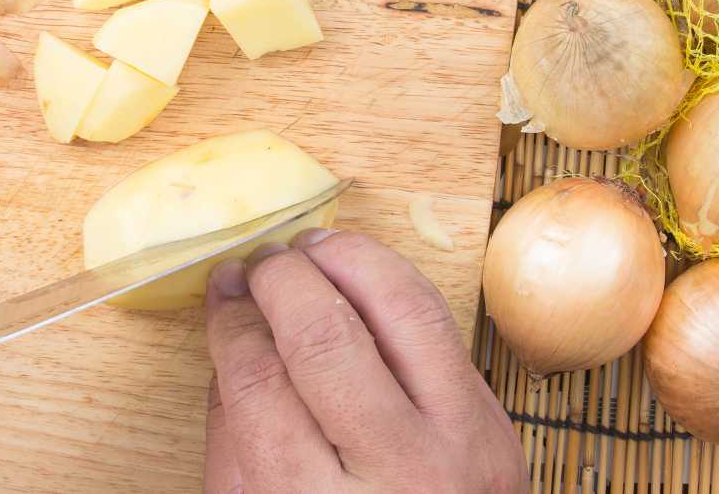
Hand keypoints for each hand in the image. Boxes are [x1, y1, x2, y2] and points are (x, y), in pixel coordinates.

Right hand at [204, 230, 526, 493]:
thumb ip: (234, 423)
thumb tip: (233, 321)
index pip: (259, 378)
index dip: (230, 319)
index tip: (222, 290)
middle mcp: (397, 474)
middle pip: (326, 338)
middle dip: (282, 280)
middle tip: (259, 263)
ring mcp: (461, 446)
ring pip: (404, 310)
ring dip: (349, 259)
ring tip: (311, 247)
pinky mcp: (496, 425)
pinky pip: (443, 326)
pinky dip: (396, 284)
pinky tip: (360, 274)